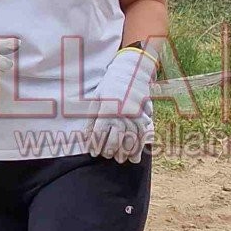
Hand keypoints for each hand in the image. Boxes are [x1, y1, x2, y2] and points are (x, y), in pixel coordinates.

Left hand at [83, 46, 156, 163]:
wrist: (130, 71)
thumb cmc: (109, 86)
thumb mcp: (96, 98)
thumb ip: (91, 118)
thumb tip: (86, 137)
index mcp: (107, 108)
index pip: (100, 132)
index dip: (95, 144)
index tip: (93, 152)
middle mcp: (122, 113)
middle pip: (116, 138)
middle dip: (110, 150)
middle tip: (106, 156)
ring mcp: (135, 115)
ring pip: (131, 139)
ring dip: (125, 152)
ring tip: (120, 158)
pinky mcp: (144, 115)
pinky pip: (143, 135)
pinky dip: (139, 147)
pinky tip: (134, 157)